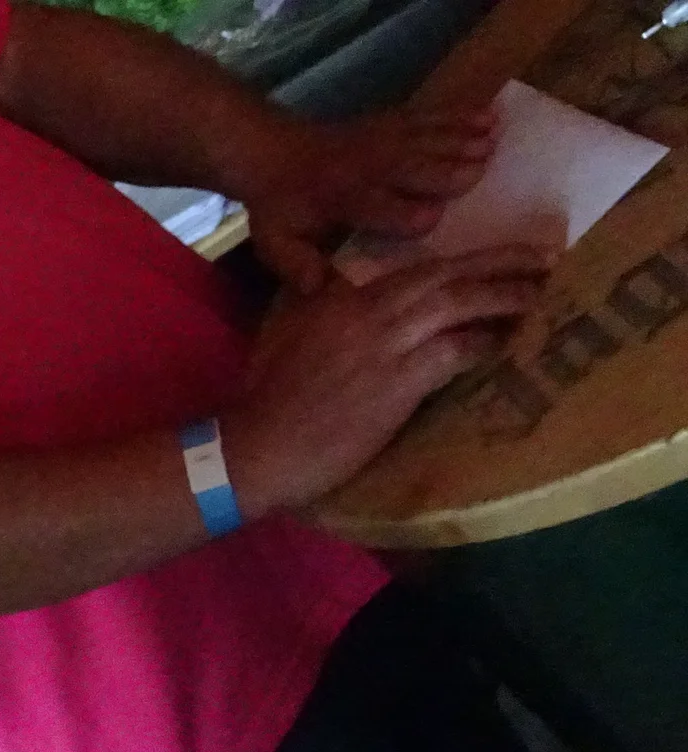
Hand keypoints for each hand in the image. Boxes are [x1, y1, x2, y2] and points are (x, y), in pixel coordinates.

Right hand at [221, 242, 552, 512]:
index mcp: (342, 297)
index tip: (497, 255)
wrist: (256, 446)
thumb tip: (337, 289)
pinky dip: (485, 343)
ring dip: (506, 296)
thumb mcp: (286, 334)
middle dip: (501, 262)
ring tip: (542, 293)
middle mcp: (368, 311)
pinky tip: (508, 341)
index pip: (415, 268)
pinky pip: (456, 352)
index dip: (463, 259)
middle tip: (546, 256)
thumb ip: (318, 306)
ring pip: (458, 305)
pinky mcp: (397, 384)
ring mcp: (385, 346)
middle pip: (447, 275)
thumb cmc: (264, 399)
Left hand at [239, 104, 498, 293]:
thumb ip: (296, 264)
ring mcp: (382, 139)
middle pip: (412, 167)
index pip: (378, 207)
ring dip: (460, 138)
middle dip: (445, 169)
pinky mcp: (393, 122)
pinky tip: (490, 116)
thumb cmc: (280, 207)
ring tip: (495, 143)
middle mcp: (366, 166)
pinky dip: (460, 115)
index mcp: (342, 200)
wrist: (272, 152)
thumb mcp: (276, 242)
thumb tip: (317, 288)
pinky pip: (430, 116)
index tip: (434, 218)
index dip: (403, 212)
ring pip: (426, 137)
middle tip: (483, 173)